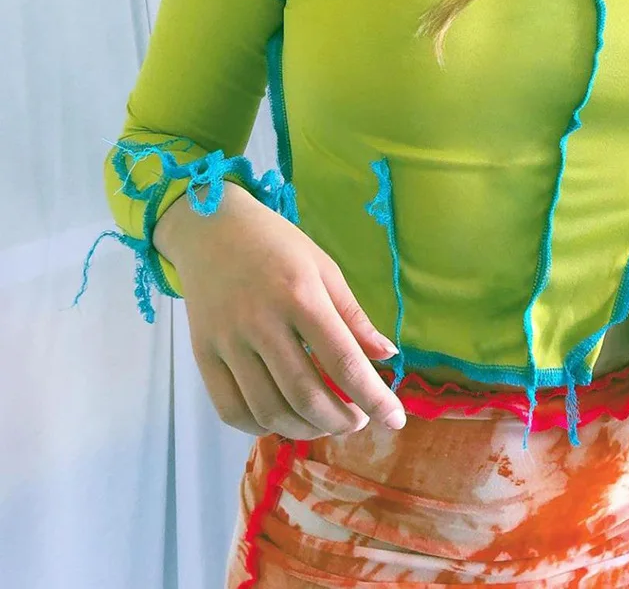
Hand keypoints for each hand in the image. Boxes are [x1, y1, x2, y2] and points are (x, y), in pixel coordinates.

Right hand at [155, 181, 406, 439]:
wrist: (210, 229)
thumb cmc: (276, 245)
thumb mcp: (324, 268)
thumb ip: (353, 317)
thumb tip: (387, 355)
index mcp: (300, 295)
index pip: (343, 361)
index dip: (373, 397)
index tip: (396, 420)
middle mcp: (261, 322)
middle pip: (306, 395)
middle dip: (341, 420)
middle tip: (359, 420)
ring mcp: (227, 341)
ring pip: (270, 409)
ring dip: (306, 429)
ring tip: (326, 421)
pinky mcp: (202, 355)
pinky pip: (231, 410)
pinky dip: (262, 427)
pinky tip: (284, 417)